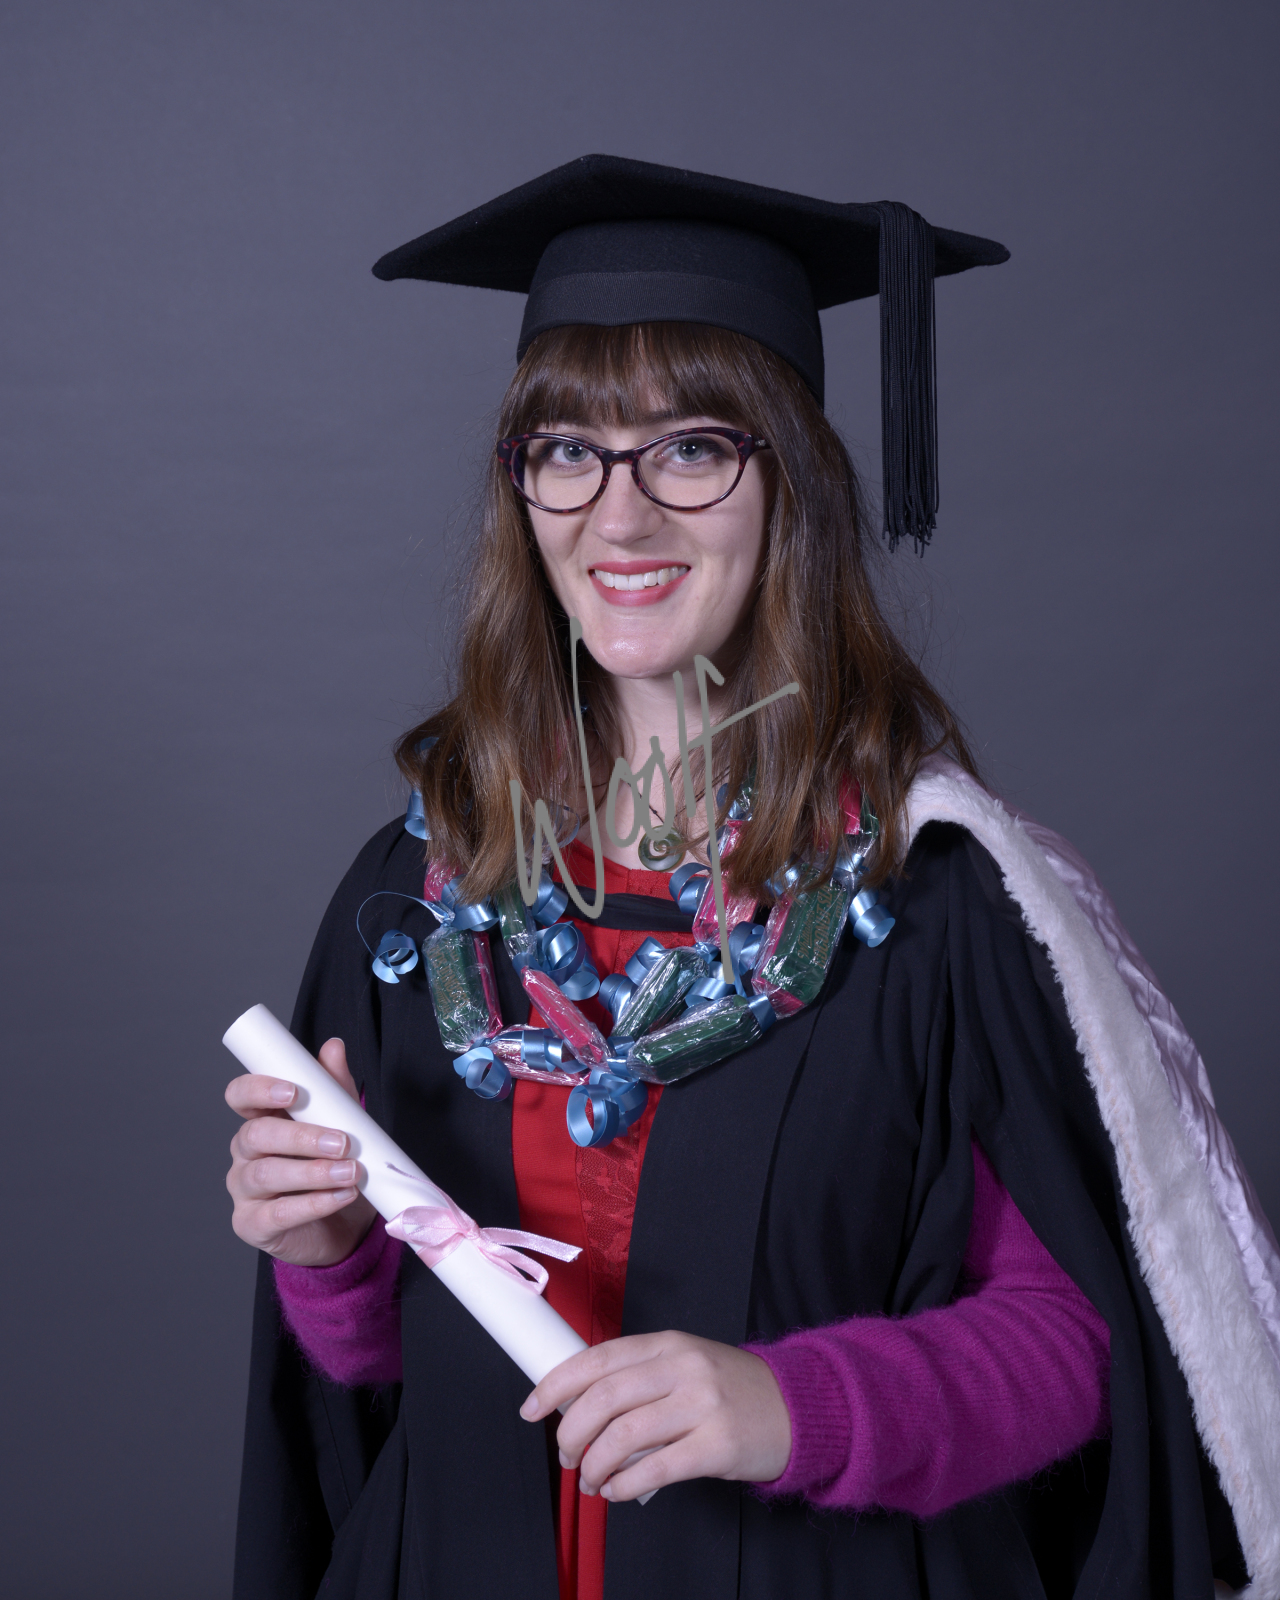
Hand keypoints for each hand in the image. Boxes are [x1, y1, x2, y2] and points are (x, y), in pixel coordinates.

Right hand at [225, 1037, 376, 1265]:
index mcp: (261, 1120)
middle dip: (301, 1136)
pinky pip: (279, 1213)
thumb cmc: (334, 1167)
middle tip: (342, 1142)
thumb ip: (334, 1088)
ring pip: (266, 1173)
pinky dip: (314, 1204)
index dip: (259, 1090)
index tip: (293, 1092)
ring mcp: (245, 1191)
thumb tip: (333, 1047)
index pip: (241, 1096)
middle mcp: (246, 1153)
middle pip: (256, 1135)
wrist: (346, 1225)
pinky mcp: (254, 1224)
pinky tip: (342, 1196)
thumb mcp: (341, 1123)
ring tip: (351, 1172)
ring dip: (313, 1171)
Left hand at [519, 1331, 791, 1502]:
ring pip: (624, 1436)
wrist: (797, 1408)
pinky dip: (624, 1485)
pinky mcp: (717, 1445)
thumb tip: (578, 1405)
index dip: (557, 1384)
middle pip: (604, 1398)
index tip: (532, 1408)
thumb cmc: (730, 1390)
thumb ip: (640, 1377)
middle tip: (566, 1455)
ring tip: (591, 1480)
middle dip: (571, 1432)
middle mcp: (683, 1368)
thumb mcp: (685, 1365)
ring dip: (595, 1465)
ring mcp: (702, 1405)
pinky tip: (617, 1490)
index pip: (598, 1358)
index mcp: (668, 1344)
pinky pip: (655, 1469)